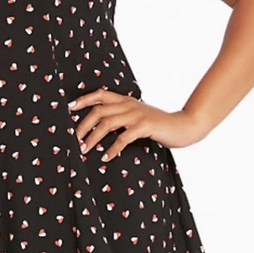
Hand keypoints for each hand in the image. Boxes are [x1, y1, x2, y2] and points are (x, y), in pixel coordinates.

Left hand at [68, 88, 207, 159]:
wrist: (183, 126)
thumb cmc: (157, 125)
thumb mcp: (137, 116)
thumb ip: (122, 117)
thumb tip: (100, 126)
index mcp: (126, 100)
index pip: (100, 95)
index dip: (83, 99)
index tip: (69, 108)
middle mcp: (129, 105)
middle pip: (98, 110)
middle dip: (82, 125)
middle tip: (74, 139)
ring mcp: (137, 114)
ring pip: (107, 123)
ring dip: (93, 137)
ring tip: (84, 149)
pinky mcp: (145, 126)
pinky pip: (124, 137)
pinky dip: (112, 148)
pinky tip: (106, 157)